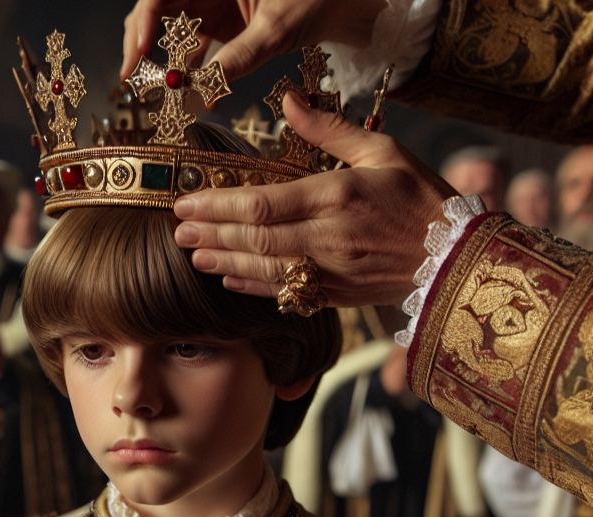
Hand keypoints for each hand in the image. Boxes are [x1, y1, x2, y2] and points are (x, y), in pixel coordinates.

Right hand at [120, 0, 385, 82]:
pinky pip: (192, 44)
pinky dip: (186, 66)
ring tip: (153, 87)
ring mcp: (210, 2)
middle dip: (142, 43)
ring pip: (169, 29)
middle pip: (156, 10)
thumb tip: (204, 89)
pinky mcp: (220, 22)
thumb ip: (239, 57)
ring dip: (161, 58)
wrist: (349, 3)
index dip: (144, 23)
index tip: (140, 54)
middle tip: (133, 77)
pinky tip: (184, 89)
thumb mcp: (277, 27)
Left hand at [173, 92, 455, 307]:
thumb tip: (292, 100)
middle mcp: (330, 238)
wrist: (459, 256)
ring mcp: (333, 271)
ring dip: (224, 263)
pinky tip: (229, 280)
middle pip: (255, 239)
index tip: (187, 203)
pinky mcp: (339, 296)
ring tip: (194, 255)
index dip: (218, 207)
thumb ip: (330, 130)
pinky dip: (254, 288)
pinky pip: (287, 295)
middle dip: (211, 235)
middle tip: (178, 231)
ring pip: (265, 270)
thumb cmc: (421, 197)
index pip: (262, 205)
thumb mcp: (381, 151)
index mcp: (337, 197)